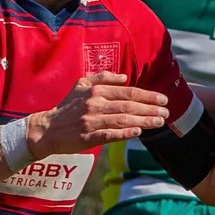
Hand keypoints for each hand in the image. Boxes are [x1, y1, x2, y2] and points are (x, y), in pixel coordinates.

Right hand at [31, 73, 168, 157]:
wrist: (47, 129)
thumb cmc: (67, 107)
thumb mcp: (81, 85)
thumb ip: (102, 78)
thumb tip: (124, 77)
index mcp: (95, 90)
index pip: (127, 92)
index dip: (147, 95)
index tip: (163, 99)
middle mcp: (94, 104)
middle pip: (128, 106)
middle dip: (150, 109)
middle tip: (167, 112)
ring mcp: (91, 121)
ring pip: (122, 120)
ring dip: (143, 121)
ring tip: (160, 122)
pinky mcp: (87, 137)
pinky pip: (109, 135)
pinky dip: (124, 134)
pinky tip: (138, 132)